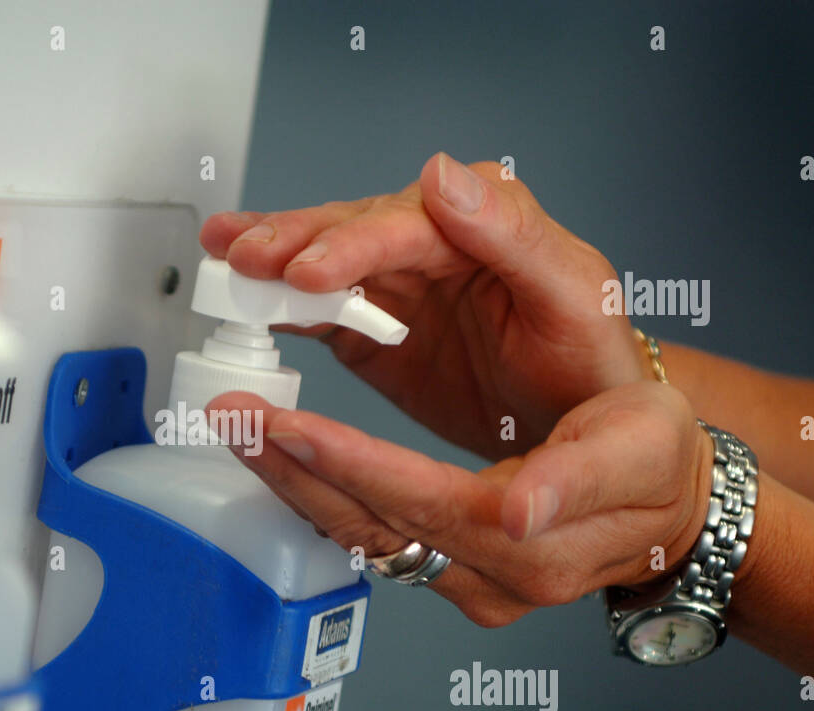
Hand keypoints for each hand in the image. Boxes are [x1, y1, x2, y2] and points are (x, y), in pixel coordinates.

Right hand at [201, 153, 645, 459]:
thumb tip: (446, 175)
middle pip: (352, 231)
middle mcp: (433, 243)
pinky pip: (317, 311)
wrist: (582, 433)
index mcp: (484, 223)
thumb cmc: (591, 363)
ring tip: (222, 253)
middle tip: (246, 258)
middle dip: (295, 242)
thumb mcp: (572, 298)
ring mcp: (398, 286)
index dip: (354, 243)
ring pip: (324, 262)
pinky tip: (239, 292)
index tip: (310, 268)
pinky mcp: (373, 329)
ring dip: (271, 258)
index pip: (408, 223)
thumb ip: (514, 235)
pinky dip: (276, 304)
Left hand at [208, 382, 712, 627]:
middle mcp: (490, 581)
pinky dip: (322, 493)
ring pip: (360, 536)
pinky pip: (369, 535)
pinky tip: (284, 456)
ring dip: (294, 484)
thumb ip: (575, 478)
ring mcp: (465, 584)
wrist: (668, 504)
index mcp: (535, 547)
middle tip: (231, 419)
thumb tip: (518, 511)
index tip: (284, 427)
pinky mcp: (449, 573)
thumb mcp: (641, 445)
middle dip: (294, 473)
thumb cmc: (656, 458)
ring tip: (239, 430)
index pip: (420, 506)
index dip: (349, 466)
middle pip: (370, 527)